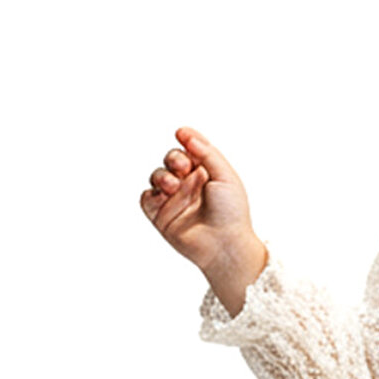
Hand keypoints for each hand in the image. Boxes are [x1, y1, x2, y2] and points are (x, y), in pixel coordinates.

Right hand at [141, 127, 267, 305]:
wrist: (225, 244)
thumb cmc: (232, 213)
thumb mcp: (225, 176)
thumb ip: (207, 152)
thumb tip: (185, 133)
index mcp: (206, 173)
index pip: (190, 149)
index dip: (185, 140)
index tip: (181, 134)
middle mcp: (188, 185)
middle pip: (170, 159)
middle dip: (174, 158)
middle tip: (184, 168)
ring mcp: (173, 200)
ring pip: (156, 175)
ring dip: (162, 175)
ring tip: (174, 185)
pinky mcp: (161, 216)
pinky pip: (146, 198)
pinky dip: (151, 194)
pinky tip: (164, 195)